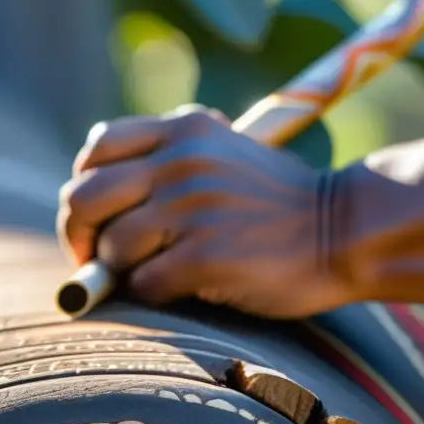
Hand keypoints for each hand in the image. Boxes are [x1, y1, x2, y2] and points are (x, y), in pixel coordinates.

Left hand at [57, 105, 344, 317]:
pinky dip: (154, 293)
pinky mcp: (206, 256)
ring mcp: (193, 209)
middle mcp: (181, 161)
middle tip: (96, 259)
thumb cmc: (278, 203)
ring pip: (113, 247)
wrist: (344, 230)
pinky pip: (144, 284)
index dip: (85, 186)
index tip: (100, 217)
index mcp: (184, 129)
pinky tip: (184, 287)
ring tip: (158, 272)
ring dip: (124, 270)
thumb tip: (98, 193)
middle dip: (80, 235)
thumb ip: (167, 158)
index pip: (97, 148)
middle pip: (84, 198)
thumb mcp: (223, 153)